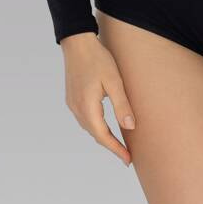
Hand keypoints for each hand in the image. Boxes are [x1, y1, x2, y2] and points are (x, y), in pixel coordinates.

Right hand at [60, 32, 135, 165]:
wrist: (77, 43)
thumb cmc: (98, 59)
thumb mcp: (114, 81)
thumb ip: (122, 105)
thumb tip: (130, 127)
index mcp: (87, 107)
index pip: (103, 136)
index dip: (116, 149)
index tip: (128, 160)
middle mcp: (77, 109)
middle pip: (95, 134)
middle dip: (111, 145)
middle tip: (127, 155)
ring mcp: (72, 104)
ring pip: (89, 127)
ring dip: (103, 136)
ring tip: (118, 142)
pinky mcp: (72, 98)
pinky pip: (85, 118)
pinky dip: (96, 126)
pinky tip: (104, 125)